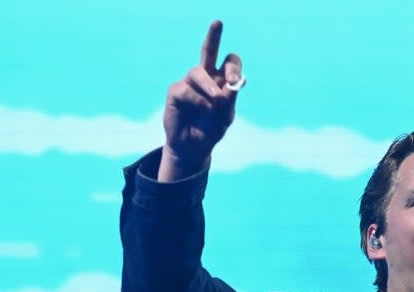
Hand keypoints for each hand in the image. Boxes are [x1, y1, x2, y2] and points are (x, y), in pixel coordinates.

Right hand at [160, 20, 244, 180]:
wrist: (193, 147)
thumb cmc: (211, 130)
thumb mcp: (225, 117)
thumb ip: (229, 99)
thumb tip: (234, 82)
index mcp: (222, 81)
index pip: (230, 63)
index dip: (234, 68)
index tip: (236, 82)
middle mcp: (206, 77)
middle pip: (209, 50)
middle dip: (213, 35)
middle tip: (218, 22)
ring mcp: (190, 82)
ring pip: (198, 72)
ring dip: (209, 86)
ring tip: (216, 100)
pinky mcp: (176, 91)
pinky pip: (186, 89)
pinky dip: (197, 100)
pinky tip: (202, 109)